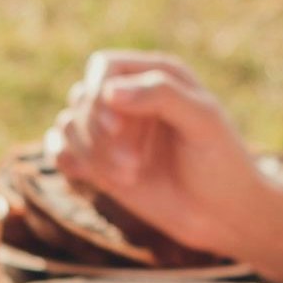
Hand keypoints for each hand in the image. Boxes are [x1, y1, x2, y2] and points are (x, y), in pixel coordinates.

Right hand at [42, 53, 273, 255]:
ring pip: (68, 123)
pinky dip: (66, 160)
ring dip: (90, 153)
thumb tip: (108, 91)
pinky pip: (59, 148)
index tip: (117, 129)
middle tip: (134, 168)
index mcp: (156, 74)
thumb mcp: (203, 121)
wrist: (223, 215)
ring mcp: (113, 130)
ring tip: (129, 177)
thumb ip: (161, 94)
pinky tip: (92, 177)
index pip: (103, 67)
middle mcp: (130, 97)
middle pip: (82, 97)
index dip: (100, 94)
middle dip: (99, 134)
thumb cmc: (222, 164)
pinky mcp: (100, 161)